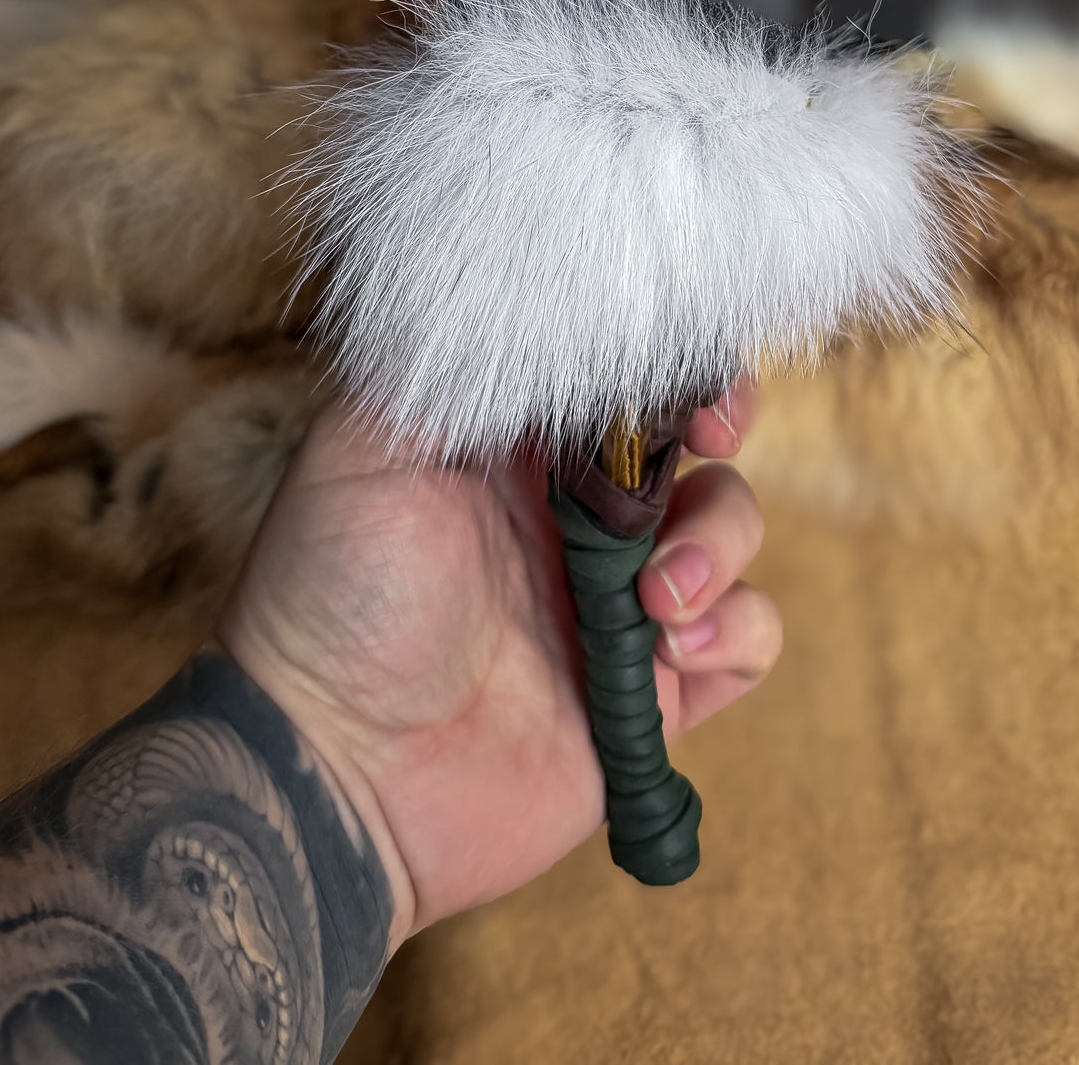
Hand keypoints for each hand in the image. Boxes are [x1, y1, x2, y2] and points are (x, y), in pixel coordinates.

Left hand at [217, 381, 777, 944]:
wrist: (335, 771)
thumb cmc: (331, 598)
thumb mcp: (365, 450)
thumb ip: (451, 370)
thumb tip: (542, 308)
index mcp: (512, 451)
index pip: (616, 377)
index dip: (664, 361)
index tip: (680, 373)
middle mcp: (572, 516)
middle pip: (691, 441)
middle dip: (718, 427)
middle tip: (706, 445)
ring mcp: (617, 603)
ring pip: (729, 531)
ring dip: (719, 545)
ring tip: (657, 598)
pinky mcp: (653, 691)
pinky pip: (746, 639)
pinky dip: (738, 630)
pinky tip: (675, 649)